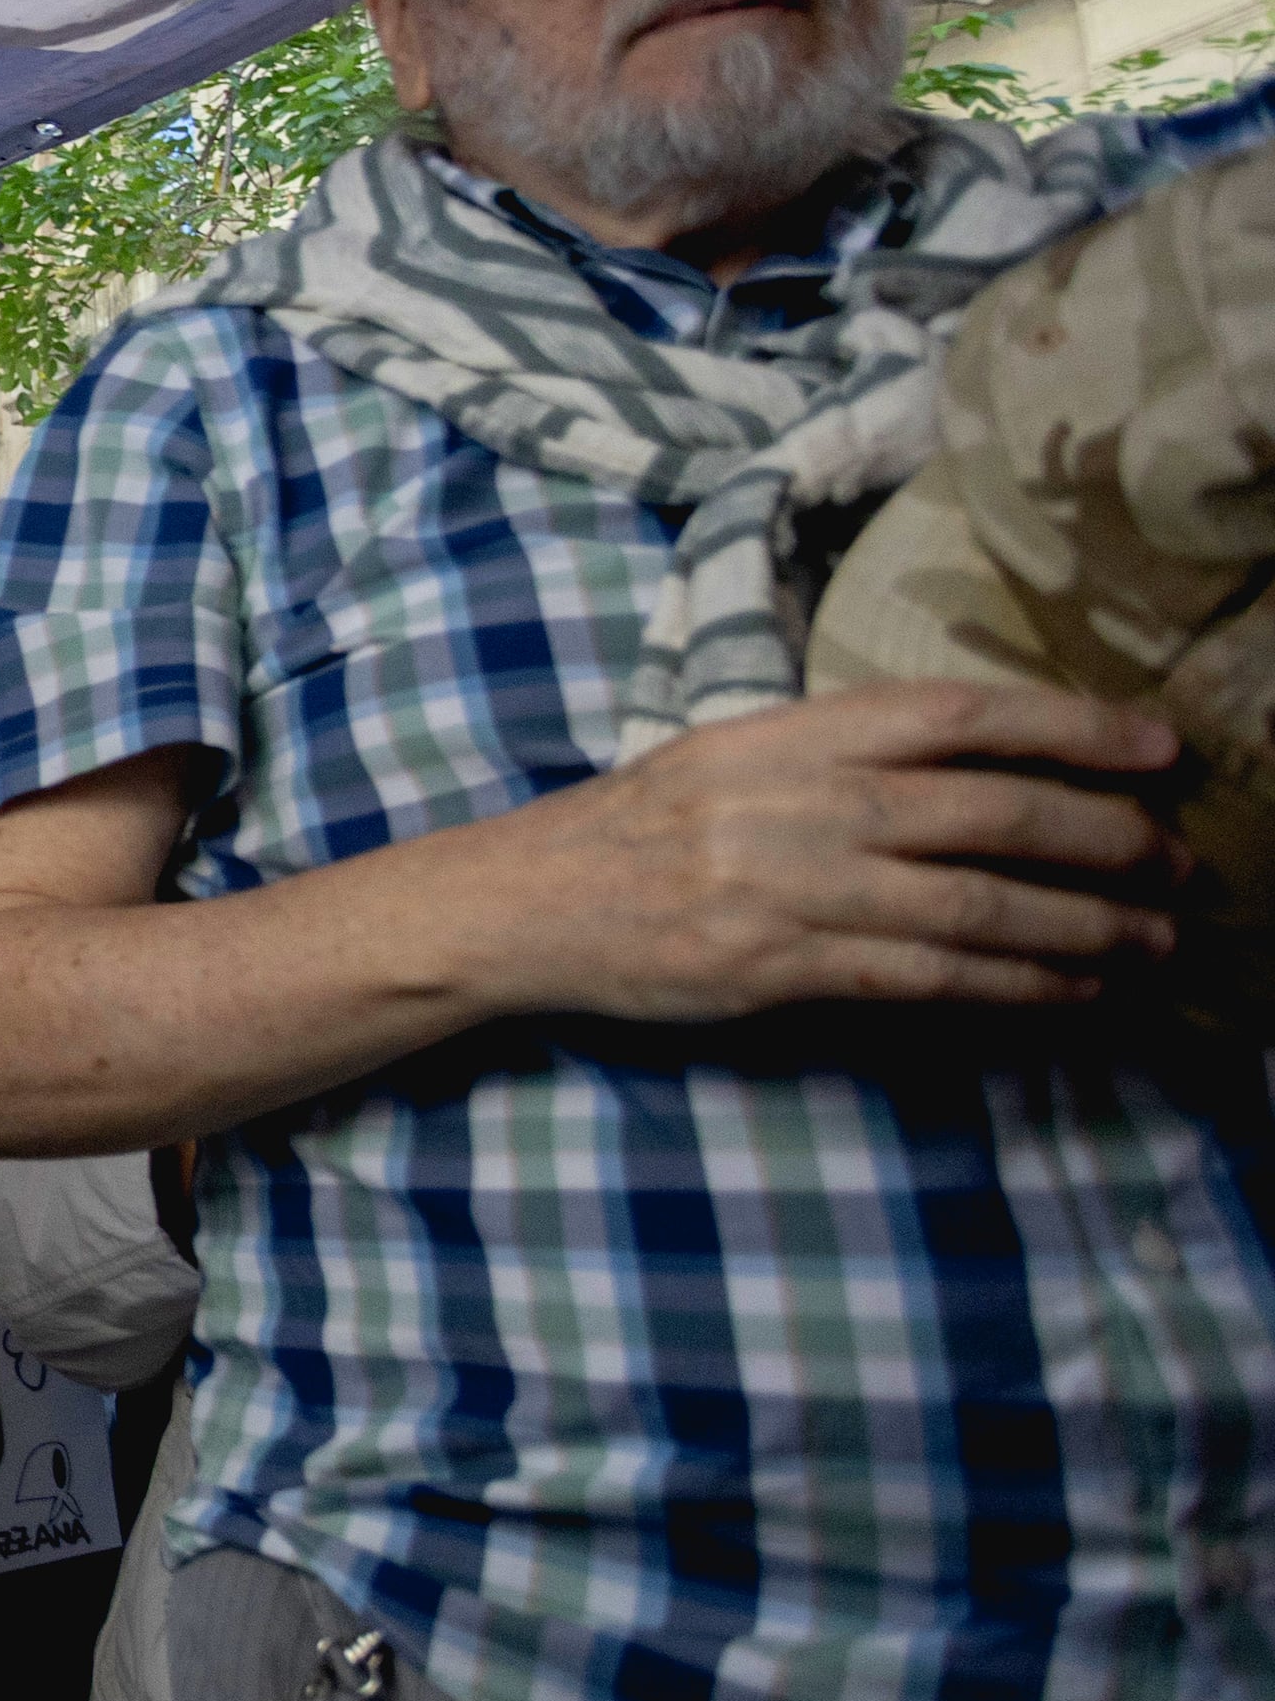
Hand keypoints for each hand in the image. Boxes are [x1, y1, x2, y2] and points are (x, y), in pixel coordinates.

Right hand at [508, 681, 1185, 1018]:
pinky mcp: (777, 968)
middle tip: (1180, 861)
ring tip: (1154, 937)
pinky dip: (1013, 983)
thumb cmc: (634, 828)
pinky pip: (926, 977)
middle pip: (990, 812)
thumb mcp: (731, 756)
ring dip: (1085, 925)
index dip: (1071, 725)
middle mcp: (799, 803)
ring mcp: (789, 889)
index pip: (959, 713)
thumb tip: (978, 769)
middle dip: (1106, 838)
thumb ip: (839, 756)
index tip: (1158, 746)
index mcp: (791, 733)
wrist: (520, 903)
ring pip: (975, 905)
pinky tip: (1071, 987)